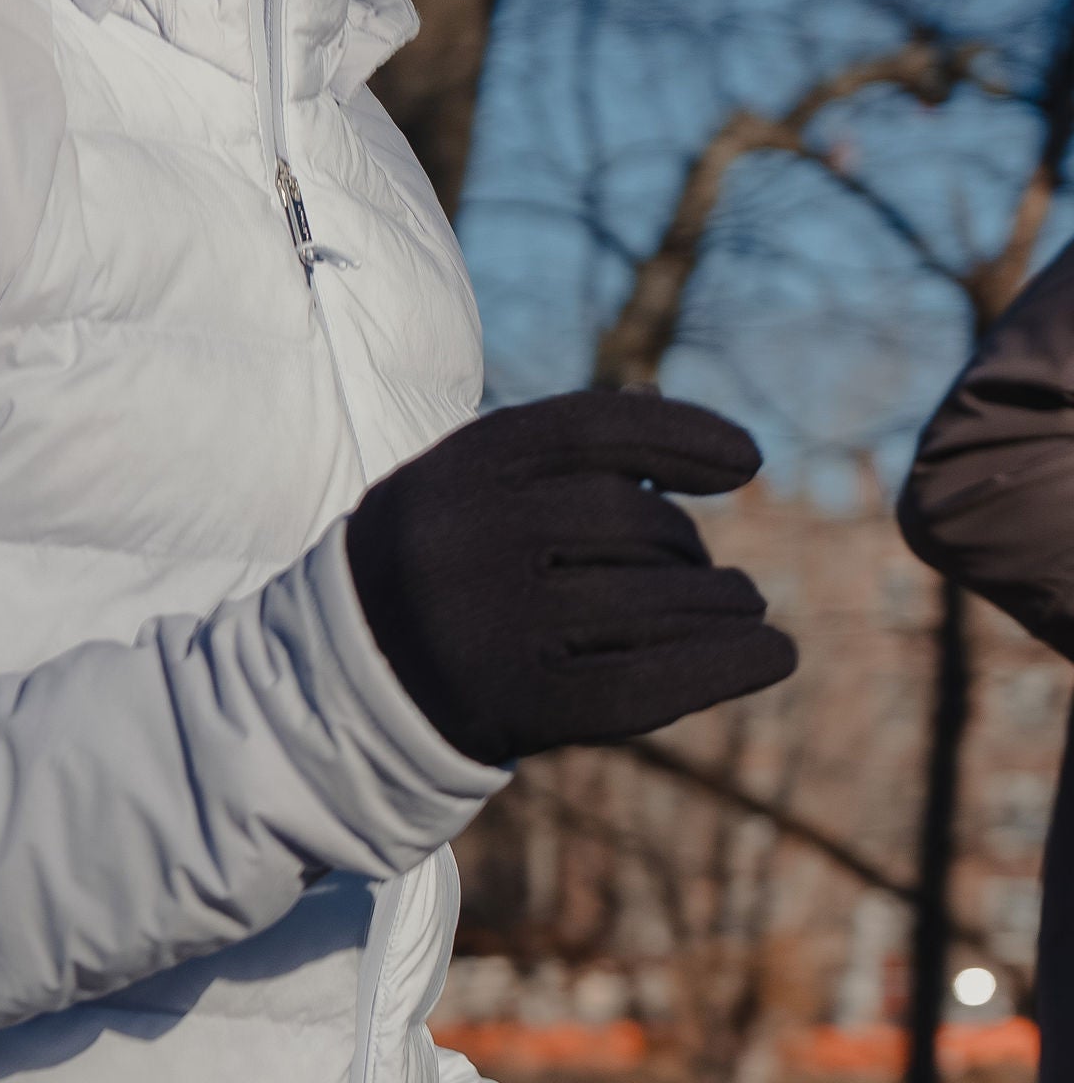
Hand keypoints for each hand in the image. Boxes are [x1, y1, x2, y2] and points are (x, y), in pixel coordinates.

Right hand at [343, 389, 796, 764]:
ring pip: (657, 602)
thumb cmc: (445, 552)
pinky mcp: (523, 703)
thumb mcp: (477, 479)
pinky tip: (771, 653)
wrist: (355, 665)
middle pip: (637, 522)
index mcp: (463, 465)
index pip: (598, 429)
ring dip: (723, 602)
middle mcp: (477, 536)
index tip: (750, 462)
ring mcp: (497, 623)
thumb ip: (564, 450)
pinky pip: (652, 684)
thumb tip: (683, 423)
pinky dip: (728, 666)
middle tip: (708, 568)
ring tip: (743, 603)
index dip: (686, 436)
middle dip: (688, 544)